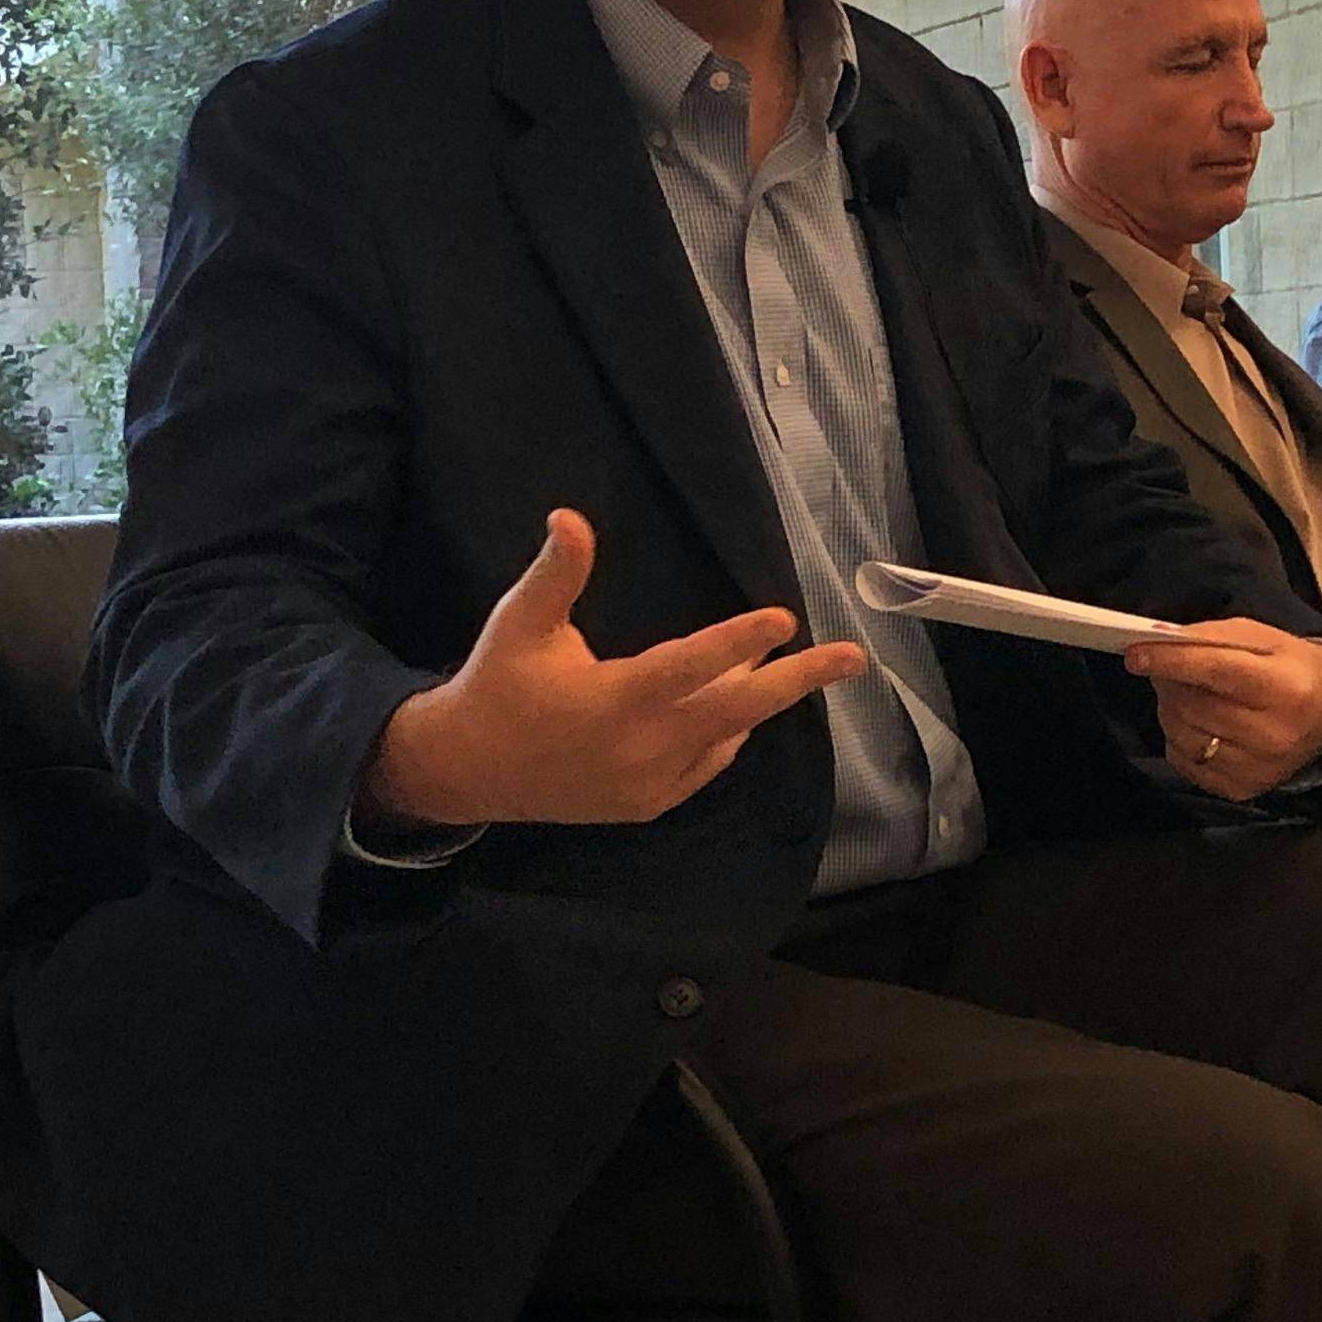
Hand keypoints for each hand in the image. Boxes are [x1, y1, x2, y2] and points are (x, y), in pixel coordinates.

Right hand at [363, 509, 869, 829]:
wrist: (469, 770)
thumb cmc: (499, 683)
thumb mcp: (520, 623)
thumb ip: (556, 573)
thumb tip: (571, 517)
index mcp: (612, 700)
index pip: (690, 665)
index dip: (739, 642)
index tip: (785, 618)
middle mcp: (641, 747)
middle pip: (738, 710)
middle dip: (799, 681)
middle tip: (853, 657)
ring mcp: (649, 782)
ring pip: (726, 735)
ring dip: (759, 700)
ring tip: (790, 664)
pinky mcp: (648, 803)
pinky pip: (706, 763)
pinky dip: (727, 732)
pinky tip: (738, 706)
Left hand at [1121, 620, 1321, 800]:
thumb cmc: (1290, 669)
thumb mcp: (1264, 638)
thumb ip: (1214, 637)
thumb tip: (1163, 641)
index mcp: (1288, 688)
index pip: (1218, 672)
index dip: (1173, 662)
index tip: (1136, 655)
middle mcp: (1274, 735)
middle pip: (1195, 706)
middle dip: (1169, 682)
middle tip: (1166, 666)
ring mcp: (1257, 769)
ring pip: (1183, 735)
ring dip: (1172, 709)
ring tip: (1189, 694)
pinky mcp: (1240, 790)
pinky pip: (1185, 762)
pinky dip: (1180, 738)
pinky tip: (1199, 723)